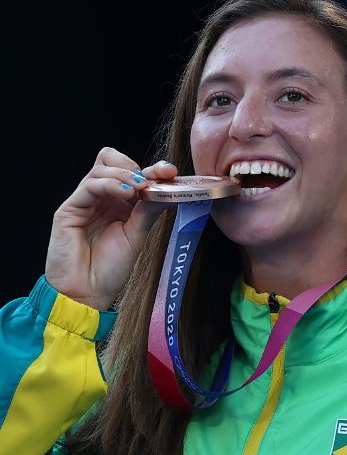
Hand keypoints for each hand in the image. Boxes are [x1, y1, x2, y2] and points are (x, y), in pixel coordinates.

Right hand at [45, 147, 176, 309]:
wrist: (87, 294)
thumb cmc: (109, 270)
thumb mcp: (137, 235)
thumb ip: (148, 210)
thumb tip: (166, 187)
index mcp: (118, 204)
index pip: (131, 172)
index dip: (151, 169)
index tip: (170, 172)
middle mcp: (101, 199)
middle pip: (112, 160)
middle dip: (135, 166)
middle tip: (149, 181)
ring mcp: (85, 202)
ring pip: (101, 167)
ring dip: (124, 174)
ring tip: (138, 189)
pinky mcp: (69, 209)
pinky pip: (90, 185)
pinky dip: (110, 183)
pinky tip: (125, 193)